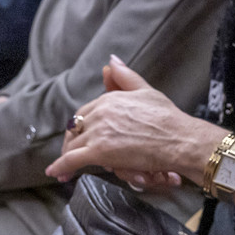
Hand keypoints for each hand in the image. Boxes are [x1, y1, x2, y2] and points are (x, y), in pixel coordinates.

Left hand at [45, 57, 223, 188]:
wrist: (178, 138)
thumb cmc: (167, 118)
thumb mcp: (146, 91)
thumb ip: (125, 77)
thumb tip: (111, 61)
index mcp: (109, 99)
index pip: (85, 113)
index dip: (80, 126)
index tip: (80, 135)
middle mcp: (100, 113)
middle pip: (75, 129)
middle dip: (71, 141)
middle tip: (71, 153)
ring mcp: (98, 133)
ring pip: (72, 145)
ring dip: (66, 157)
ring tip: (64, 169)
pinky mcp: (99, 152)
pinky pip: (72, 159)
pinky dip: (61, 167)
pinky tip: (56, 173)